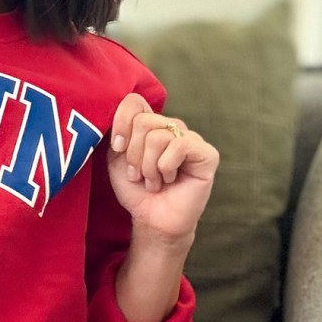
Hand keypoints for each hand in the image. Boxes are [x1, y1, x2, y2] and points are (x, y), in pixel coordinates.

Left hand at [107, 93, 218, 250]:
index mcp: (150, 124)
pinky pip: (180, 146)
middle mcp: (171, 126)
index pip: (134, 102)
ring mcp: (190, 138)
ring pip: (158, 137)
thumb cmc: (135, 189)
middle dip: (134, 154)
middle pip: (143, 121)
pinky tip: (170, 179)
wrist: (152, 219)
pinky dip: (166, 167)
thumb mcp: (116, 158)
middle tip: (138, 174)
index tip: (117, 148)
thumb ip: (115, 133)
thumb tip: (115, 112)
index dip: (121, 124)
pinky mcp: (207, 153)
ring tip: (154, 181)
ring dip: (149, 167)